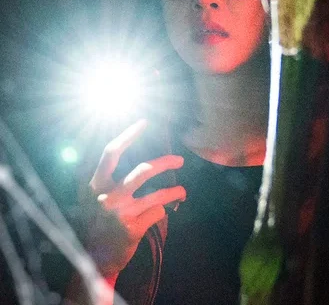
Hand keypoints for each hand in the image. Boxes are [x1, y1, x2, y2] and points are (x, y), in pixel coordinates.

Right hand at [83, 119, 185, 278]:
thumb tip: (129, 148)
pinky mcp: (133, 229)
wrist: (94, 258)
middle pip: (142, 170)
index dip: (128, 135)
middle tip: (180, 160)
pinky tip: (160, 214)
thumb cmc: (98, 221)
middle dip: (166, 162)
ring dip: (176, 191)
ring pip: (158, 195)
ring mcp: (120, 214)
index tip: (144, 122)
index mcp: (95, 185)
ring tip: (182, 191)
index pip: (111, 153)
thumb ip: (107, 176)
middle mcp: (107, 197)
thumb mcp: (94, 196)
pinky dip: (163, 211)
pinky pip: (158, 212)